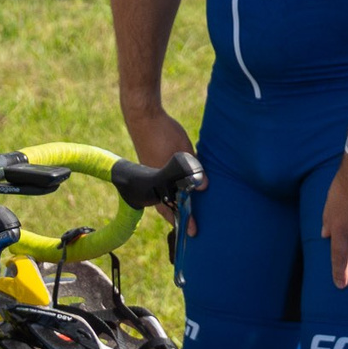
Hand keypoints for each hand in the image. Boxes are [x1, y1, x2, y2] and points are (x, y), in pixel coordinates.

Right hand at [123, 109, 201, 227]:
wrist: (144, 117)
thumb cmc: (163, 133)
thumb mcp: (184, 152)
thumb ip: (194, 170)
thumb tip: (203, 188)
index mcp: (159, 183)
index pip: (172, 208)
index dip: (183, 219)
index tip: (192, 232)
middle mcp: (153, 182)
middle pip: (166, 206)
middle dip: (179, 216)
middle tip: (191, 227)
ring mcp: (152, 174)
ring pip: (164, 196)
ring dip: (175, 204)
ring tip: (186, 211)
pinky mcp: (152, 165)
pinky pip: (164, 184)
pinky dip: (172, 190)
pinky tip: (181, 189)